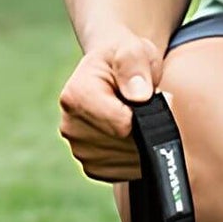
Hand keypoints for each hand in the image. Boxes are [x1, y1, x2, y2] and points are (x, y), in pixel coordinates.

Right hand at [58, 32, 164, 181]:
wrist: (112, 73)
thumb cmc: (125, 60)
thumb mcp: (133, 50)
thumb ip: (135, 66)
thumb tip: (140, 95)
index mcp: (76, 96)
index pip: (123, 125)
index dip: (147, 113)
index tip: (152, 95)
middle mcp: (70, 127)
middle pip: (127, 143)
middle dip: (146, 127)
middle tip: (144, 104)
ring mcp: (78, 150)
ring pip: (129, 160)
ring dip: (144, 142)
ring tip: (136, 117)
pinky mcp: (91, 167)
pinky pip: (126, 171)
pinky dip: (138, 156)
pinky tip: (132, 135)